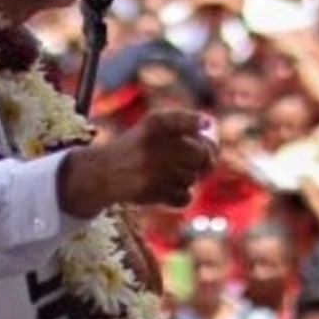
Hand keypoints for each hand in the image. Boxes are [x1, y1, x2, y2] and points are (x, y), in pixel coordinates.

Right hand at [61, 108, 216, 216]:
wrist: (103, 172)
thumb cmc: (139, 148)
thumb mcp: (153, 127)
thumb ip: (185, 126)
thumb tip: (214, 140)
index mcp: (155, 122)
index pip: (190, 121)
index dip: (201, 124)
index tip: (206, 125)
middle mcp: (154, 142)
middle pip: (202, 155)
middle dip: (205, 161)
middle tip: (198, 164)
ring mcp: (152, 167)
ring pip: (192, 178)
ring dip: (186, 179)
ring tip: (166, 174)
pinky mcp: (150, 189)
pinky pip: (184, 197)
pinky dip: (179, 196)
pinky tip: (163, 189)